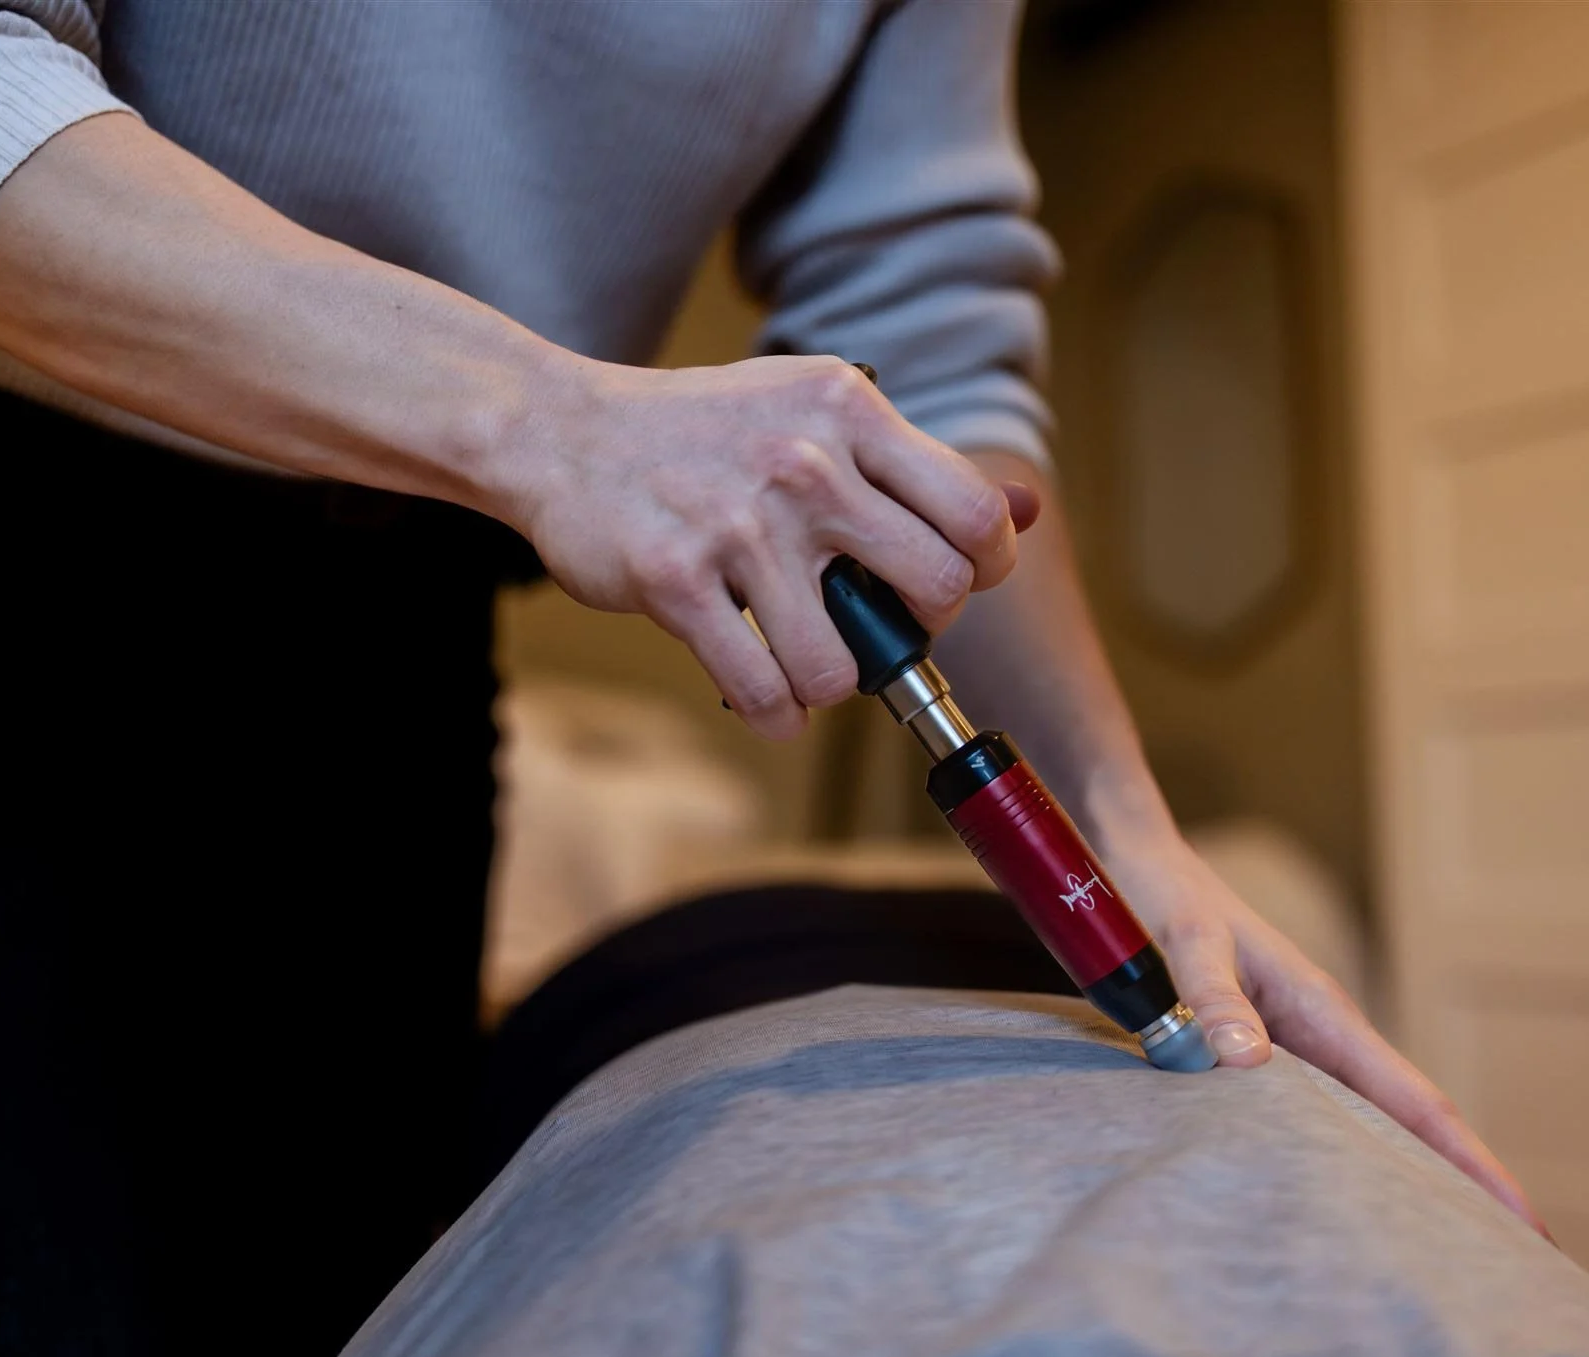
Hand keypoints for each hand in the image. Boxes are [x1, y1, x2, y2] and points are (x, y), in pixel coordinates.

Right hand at [507, 354, 1036, 739]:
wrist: (562, 433)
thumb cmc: (700, 434)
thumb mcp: (810, 410)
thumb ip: (910, 465)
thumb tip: (1026, 513)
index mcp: (848, 412)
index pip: (974, 511)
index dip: (981, 567)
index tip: (947, 584)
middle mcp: (805, 464)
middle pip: (935, 590)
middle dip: (914, 629)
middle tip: (873, 626)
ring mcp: (741, 526)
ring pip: (845, 665)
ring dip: (830, 684)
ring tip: (803, 662)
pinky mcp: (678, 583)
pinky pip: (765, 691)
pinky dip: (775, 714)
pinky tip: (764, 694)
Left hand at [1102, 834, 1550, 1237]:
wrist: (1136, 863)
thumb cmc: (1163, 899)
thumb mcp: (1186, 943)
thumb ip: (1211, 999)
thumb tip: (1248, 1061)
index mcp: (1322, 1012)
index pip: (1416, 1100)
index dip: (1471, 1162)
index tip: (1527, 1220)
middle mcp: (1320, 1036)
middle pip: (1404, 1125)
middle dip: (1455, 1189)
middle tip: (1510, 1262)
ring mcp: (1292, 1048)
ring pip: (1357, 1126)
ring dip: (1396, 1180)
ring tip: (1431, 1250)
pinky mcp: (1255, 1053)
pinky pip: (1304, 1118)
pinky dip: (1330, 1159)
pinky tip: (1331, 1199)